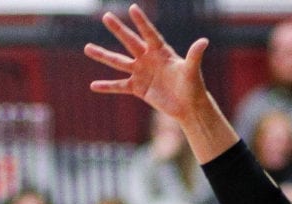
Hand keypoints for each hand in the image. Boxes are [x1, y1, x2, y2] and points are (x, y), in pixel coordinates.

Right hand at [85, 4, 208, 123]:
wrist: (188, 106)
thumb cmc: (193, 86)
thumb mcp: (193, 71)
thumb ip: (194, 55)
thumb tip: (204, 41)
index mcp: (161, 51)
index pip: (150, 34)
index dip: (142, 23)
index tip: (133, 9)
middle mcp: (148, 58)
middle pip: (130, 42)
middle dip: (119, 30)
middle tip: (106, 16)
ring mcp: (141, 72)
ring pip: (119, 62)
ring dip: (103, 55)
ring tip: (87, 48)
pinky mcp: (137, 88)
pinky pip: (119, 86)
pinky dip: (107, 86)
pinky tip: (93, 85)